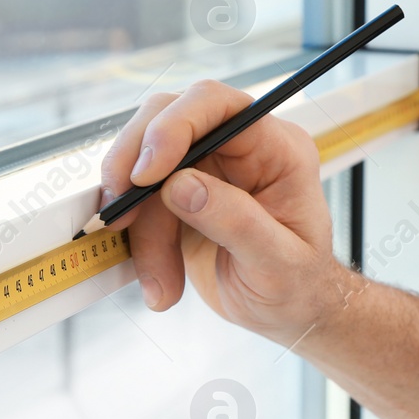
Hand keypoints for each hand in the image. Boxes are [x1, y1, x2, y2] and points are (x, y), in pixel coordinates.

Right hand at [99, 80, 352, 343]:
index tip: (144, 174)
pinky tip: (159, 282)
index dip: (174, 126)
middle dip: (133, 168)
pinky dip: (139, 245)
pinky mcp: (179, 195)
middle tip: (119, 216)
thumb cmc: (299, 285)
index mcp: (277, 149)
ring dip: (141, 232)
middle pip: (166, 120)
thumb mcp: (278, 263)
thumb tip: (180, 185)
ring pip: (144, 172)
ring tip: (161, 285)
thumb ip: (236, 221)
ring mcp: (207, 168)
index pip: (219, 105)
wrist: (289, 313)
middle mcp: (239, 147)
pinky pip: (140, 204)